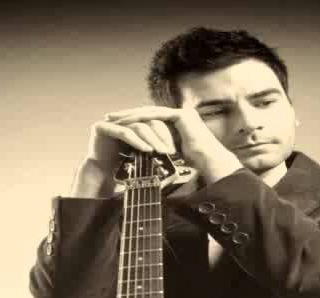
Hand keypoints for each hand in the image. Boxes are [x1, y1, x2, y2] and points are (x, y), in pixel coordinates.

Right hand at [72, 113, 183, 196]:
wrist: (101, 174)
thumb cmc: (122, 166)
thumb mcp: (141, 152)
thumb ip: (153, 145)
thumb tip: (176, 146)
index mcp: (131, 121)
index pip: (152, 122)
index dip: (164, 133)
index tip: (175, 147)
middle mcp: (121, 118)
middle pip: (146, 122)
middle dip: (160, 136)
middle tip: (170, 150)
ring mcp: (111, 122)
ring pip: (137, 127)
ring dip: (151, 139)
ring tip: (161, 151)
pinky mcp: (101, 127)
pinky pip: (124, 133)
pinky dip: (137, 142)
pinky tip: (147, 150)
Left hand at [105, 106, 242, 183]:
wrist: (209, 161)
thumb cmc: (195, 162)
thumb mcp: (173, 152)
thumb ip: (163, 146)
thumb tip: (149, 152)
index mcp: (177, 121)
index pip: (151, 118)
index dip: (134, 121)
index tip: (118, 124)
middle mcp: (179, 113)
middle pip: (148, 112)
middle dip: (128, 115)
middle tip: (110, 116)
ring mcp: (180, 112)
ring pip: (150, 111)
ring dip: (131, 115)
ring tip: (115, 118)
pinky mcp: (180, 115)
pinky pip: (157, 115)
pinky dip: (141, 118)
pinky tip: (128, 121)